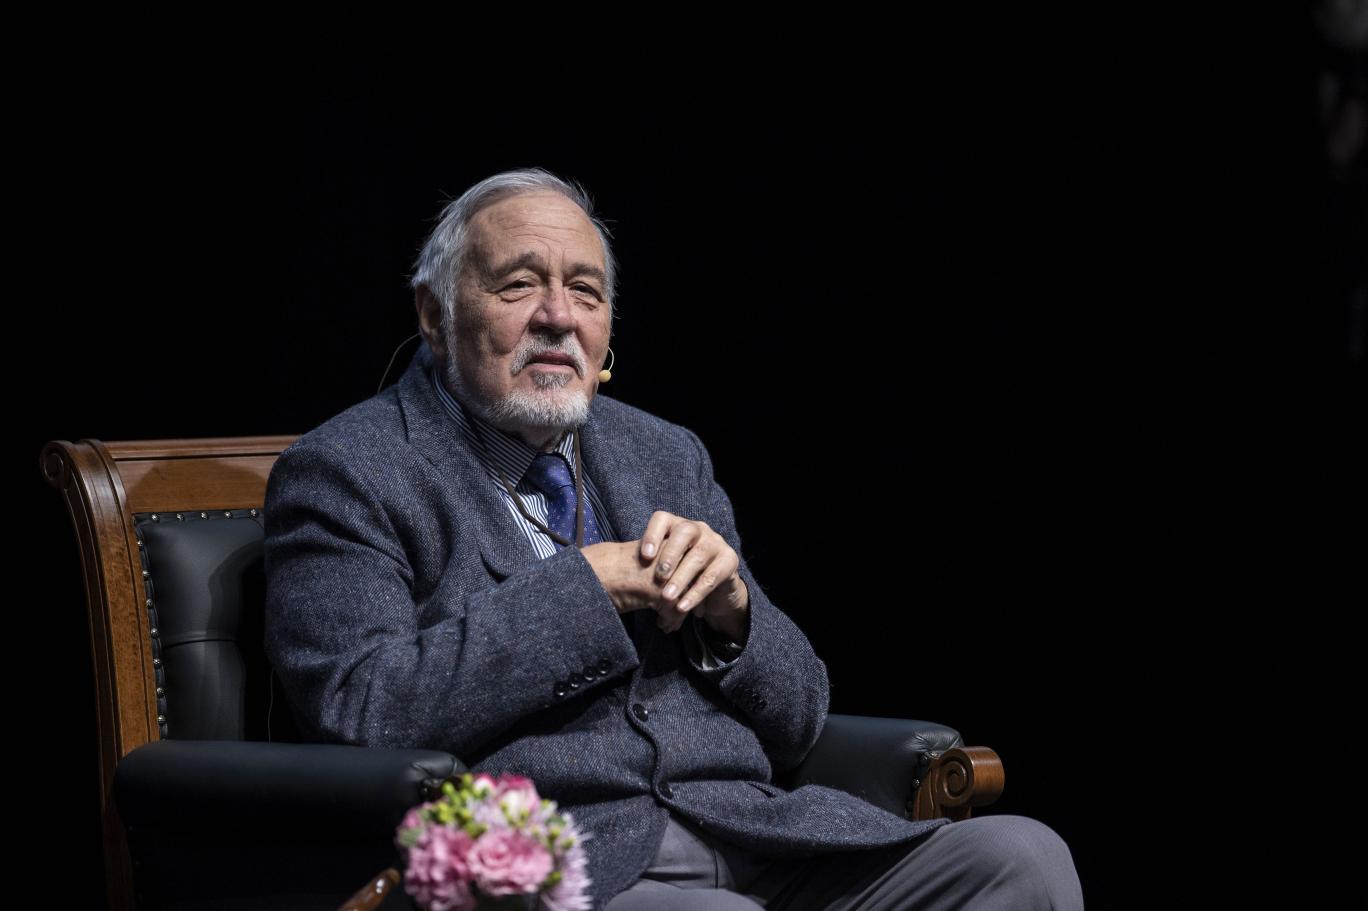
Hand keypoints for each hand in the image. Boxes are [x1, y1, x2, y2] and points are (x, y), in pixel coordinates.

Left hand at [640, 511, 749, 640]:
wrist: (716, 591)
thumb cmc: (682, 577)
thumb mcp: (666, 570)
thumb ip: (651, 567)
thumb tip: (623, 577)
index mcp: (678, 526)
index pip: (663, 519)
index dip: (652, 534)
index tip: (644, 556)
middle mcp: (698, 529)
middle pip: (684, 532)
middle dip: (670, 554)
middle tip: (659, 577)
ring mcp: (716, 542)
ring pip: (699, 555)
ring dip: (681, 577)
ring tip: (667, 597)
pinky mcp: (730, 559)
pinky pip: (712, 576)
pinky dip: (695, 593)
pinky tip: (683, 607)